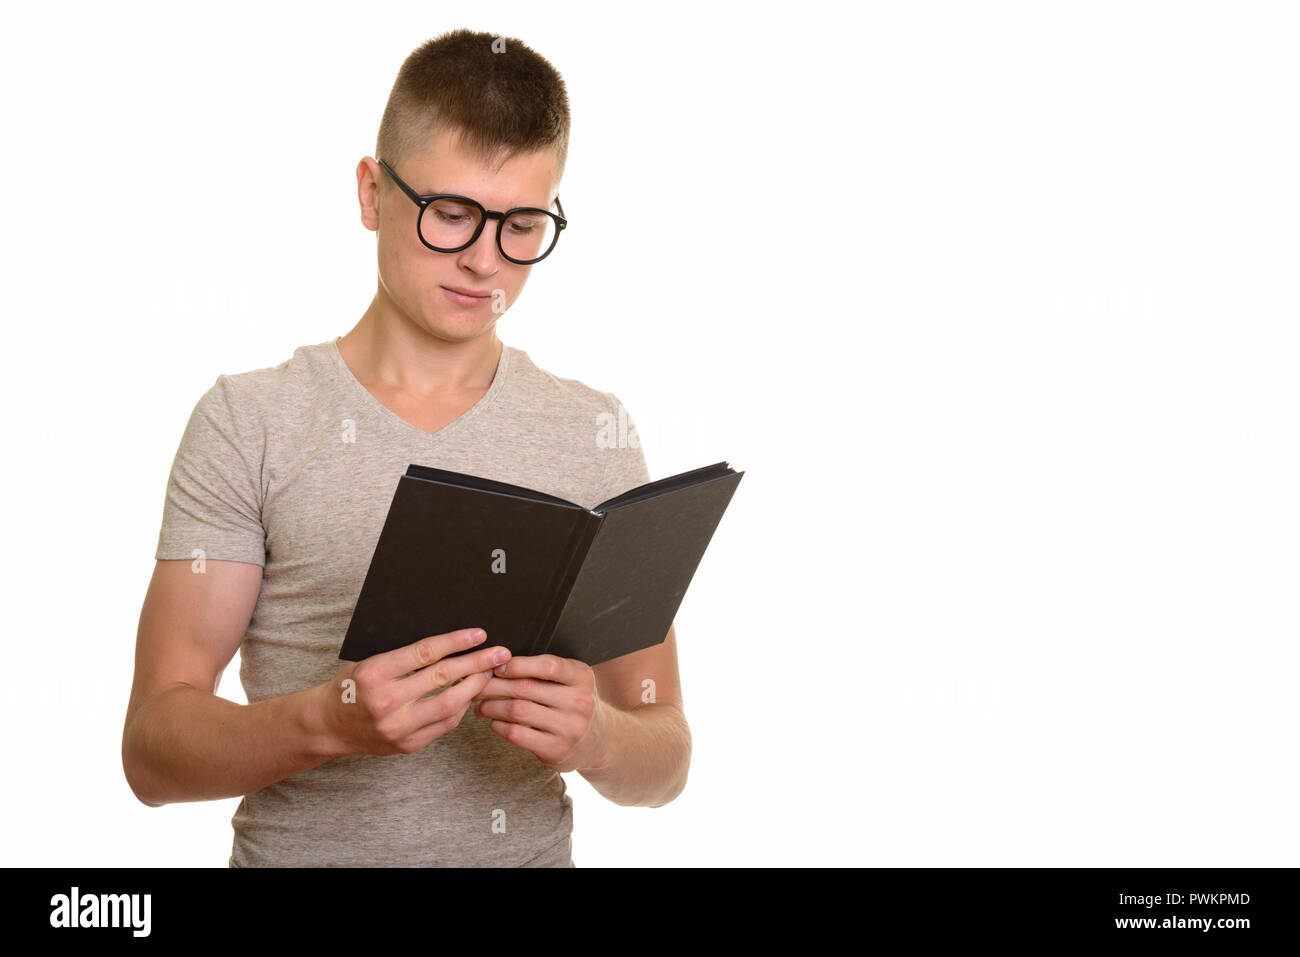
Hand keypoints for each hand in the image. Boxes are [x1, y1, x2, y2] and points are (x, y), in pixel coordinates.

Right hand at [315, 628, 509, 756]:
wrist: (328, 725)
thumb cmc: (352, 686)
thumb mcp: (370, 660)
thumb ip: (404, 655)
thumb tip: (450, 642)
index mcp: (375, 673)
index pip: (425, 653)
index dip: (456, 642)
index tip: (479, 634)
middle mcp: (387, 701)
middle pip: (443, 677)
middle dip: (477, 663)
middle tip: (500, 653)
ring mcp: (398, 726)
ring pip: (449, 704)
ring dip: (475, 686)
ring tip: (490, 673)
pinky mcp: (407, 745)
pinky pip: (445, 724)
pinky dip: (461, 707)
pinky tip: (471, 694)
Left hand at [470, 654, 608, 771]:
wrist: (599, 740)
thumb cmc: (574, 703)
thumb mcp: (571, 681)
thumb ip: (544, 671)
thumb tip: (497, 662)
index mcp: (582, 677)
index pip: (548, 666)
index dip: (518, 665)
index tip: (497, 667)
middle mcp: (579, 702)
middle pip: (525, 688)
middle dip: (494, 685)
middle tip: (476, 685)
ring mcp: (569, 728)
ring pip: (517, 711)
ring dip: (491, 706)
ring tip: (481, 705)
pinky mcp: (556, 750)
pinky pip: (516, 734)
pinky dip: (498, 726)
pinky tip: (494, 722)